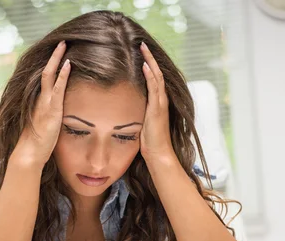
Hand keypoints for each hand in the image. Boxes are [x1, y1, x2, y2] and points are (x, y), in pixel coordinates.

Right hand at [13, 41, 70, 166]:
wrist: (29, 153)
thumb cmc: (38, 143)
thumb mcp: (45, 126)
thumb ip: (50, 116)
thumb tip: (58, 115)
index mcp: (38, 101)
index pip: (45, 78)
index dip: (52, 66)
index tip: (60, 55)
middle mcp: (39, 99)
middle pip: (45, 70)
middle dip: (54, 56)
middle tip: (63, 42)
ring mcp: (44, 103)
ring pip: (49, 74)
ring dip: (58, 59)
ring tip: (65, 45)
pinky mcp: (51, 110)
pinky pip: (57, 88)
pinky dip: (63, 75)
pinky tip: (69, 64)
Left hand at [139, 42, 174, 163]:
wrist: (159, 154)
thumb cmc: (149, 141)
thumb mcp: (141, 121)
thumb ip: (136, 111)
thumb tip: (123, 106)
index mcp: (157, 101)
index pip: (153, 77)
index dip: (147, 64)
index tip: (139, 52)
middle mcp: (161, 100)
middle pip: (156, 72)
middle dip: (149, 57)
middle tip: (141, 43)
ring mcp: (161, 103)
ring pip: (157, 77)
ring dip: (150, 61)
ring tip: (143, 48)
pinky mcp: (158, 109)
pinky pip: (155, 88)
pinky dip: (150, 76)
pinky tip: (145, 66)